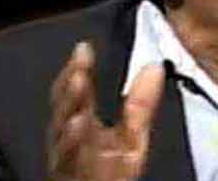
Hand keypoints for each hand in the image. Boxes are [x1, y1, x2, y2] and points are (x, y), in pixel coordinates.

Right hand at [48, 41, 164, 180]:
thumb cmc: (111, 172)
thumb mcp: (131, 136)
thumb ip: (140, 104)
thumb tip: (153, 67)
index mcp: (82, 126)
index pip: (75, 94)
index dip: (77, 70)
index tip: (83, 49)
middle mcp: (70, 141)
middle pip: (65, 111)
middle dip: (70, 89)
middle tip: (79, 70)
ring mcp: (69, 161)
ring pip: (64, 136)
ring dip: (70, 111)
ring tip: (77, 87)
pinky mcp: (72, 178)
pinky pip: (71, 162)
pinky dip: (72, 144)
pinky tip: (78, 125)